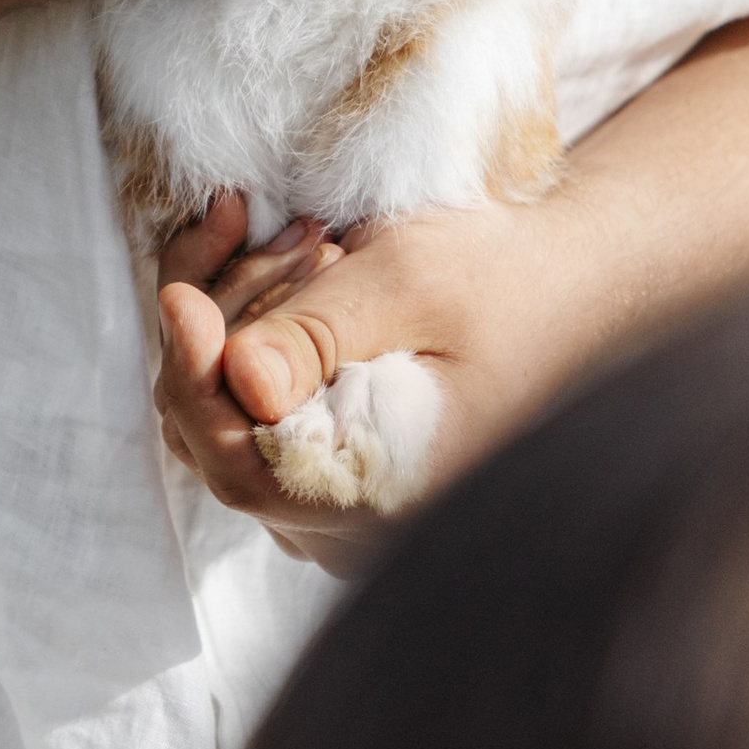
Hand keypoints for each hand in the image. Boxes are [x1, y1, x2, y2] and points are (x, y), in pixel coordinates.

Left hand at [152, 187, 596, 562]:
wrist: (568, 283)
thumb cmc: (504, 282)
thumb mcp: (408, 287)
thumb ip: (315, 336)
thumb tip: (232, 376)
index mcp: (380, 499)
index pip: (239, 466)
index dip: (195, 380)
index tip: (180, 296)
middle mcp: (347, 524)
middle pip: (215, 435)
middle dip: (217, 321)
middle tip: (250, 225)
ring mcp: (328, 498)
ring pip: (221, 412)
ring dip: (235, 313)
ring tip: (302, 237)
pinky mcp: (319, 460)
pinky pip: (245, 402)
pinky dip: (251, 327)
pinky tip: (296, 261)